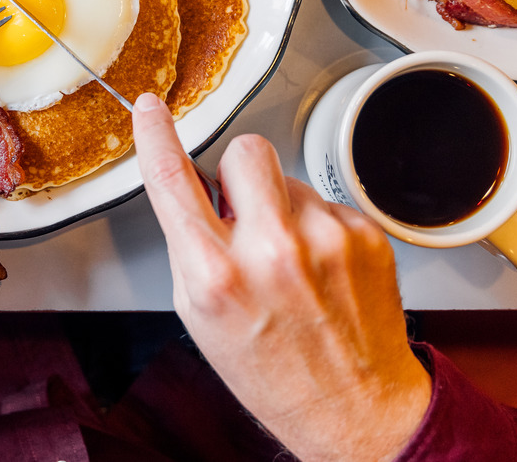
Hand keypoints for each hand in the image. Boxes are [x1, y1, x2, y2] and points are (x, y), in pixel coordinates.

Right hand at [132, 93, 430, 461]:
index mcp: (217, 275)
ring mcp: (324, 240)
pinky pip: (326, 202)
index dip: (155, 135)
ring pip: (288, 178)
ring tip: (291, 262)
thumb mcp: (199, 315)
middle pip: (245, 151)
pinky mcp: (364, 236)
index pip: (172, 180)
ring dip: (282, 207)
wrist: (353, 407)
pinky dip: (318, 228)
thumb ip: (192, 247)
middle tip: (243, 213)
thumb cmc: (272, 370)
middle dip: (238, 173)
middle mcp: (272, 251)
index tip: (152, 109)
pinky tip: (320, 270)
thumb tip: (193, 187)